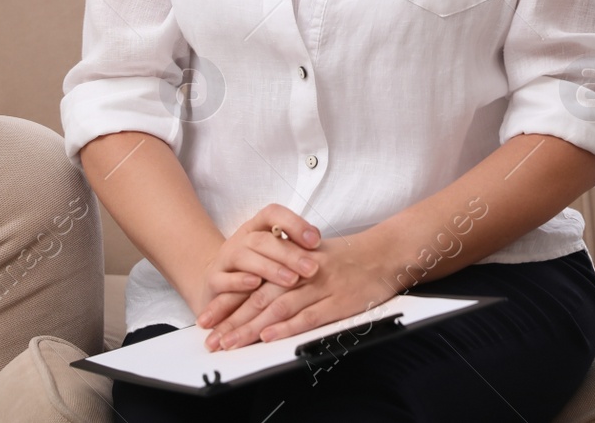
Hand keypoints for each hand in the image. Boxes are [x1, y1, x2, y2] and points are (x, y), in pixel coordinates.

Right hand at [192, 204, 321, 324]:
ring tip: (291, 280)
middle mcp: (241, 239)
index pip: (273, 213)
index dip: (294, 223)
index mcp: (257, 227)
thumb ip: (295, 248)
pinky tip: (255, 284)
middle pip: (263, 239)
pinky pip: (224, 278)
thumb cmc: (257, 268)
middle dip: (290, 254)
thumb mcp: (275, 255)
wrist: (218, 285)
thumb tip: (321, 244)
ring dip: (270, 268)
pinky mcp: (213, 281)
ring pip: (245, 257)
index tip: (316, 241)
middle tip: (312, 268)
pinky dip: (239, 281)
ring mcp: (225, 259)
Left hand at [198, 229, 397, 351]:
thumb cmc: (350, 257)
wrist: (385, 252)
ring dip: (251, 328)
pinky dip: (287, 327)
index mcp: (292, 261)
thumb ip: (287, 268)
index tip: (209, 318)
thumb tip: (260, 287)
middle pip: (259, 297)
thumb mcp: (313, 254)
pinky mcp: (338, 302)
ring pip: (278, 308)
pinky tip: (268, 337)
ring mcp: (319, 287)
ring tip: (229, 343)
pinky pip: (308, 315)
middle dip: (231, 319)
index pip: (252, 283)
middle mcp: (301, 273)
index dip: (228, 301)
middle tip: (211, 337)